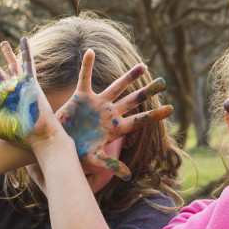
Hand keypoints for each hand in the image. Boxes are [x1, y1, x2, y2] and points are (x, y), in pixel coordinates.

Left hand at [0, 39, 48, 147]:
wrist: (38, 134)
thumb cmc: (19, 134)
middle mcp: (7, 91)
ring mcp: (19, 85)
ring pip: (11, 65)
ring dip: (7, 54)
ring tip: (2, 43)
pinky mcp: (30, 82)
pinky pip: (28, 63)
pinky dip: (26, 51)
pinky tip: (24, 39)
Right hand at [54, 49, 172, 180]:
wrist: (56, 146)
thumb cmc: (75, 154)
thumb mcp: (94, 160)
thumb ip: (110, 166)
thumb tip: (129, 177)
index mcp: (116, 128)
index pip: (140, 120)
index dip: (155, 115)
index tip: (171, 109)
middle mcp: (110, 113)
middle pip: (133, 100)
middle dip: (147, 91)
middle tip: (163, 81)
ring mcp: (97, 103)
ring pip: (116, 86)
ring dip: (129, 76)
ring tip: (144, 65)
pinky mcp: (81, 97)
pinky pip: (84, 78)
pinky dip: (86, 65)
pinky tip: (90, 51)